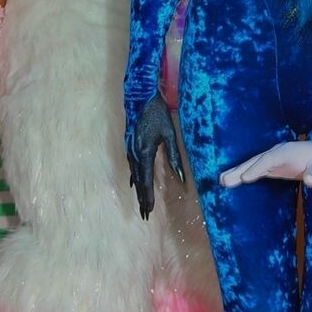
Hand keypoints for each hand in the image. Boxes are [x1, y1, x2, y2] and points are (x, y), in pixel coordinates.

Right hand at [126, 92, 183, 219]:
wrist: (140, 97)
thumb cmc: (157, 113)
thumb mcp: (169, 133)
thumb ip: (174, 155)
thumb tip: (181, 175)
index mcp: (145, 152)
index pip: (146, 180)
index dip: (148, 196)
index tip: (149, 210)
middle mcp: (135, 153)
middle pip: (138, 181)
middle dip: (142, 198)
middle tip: (145, 215)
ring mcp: (130, 149)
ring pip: (134, 175)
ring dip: (138, 190)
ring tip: (141, 204)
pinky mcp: (130, 145)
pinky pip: (132, 166)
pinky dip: (134, 177)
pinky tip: (134, 184)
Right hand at [220, 137, 311, 189]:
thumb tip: (311, 181)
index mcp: (289, 151)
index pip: (270, 159)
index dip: (258, 168)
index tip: (245, 178)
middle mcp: (278, 153)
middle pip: (256, 161)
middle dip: (241, 170)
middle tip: (224, 181)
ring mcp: (274, 159)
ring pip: (252, 165)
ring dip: (237, 172)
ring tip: (221, 181)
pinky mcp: (273, 166)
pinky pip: (255, 170)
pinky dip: (243, 175)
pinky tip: (230, 181)